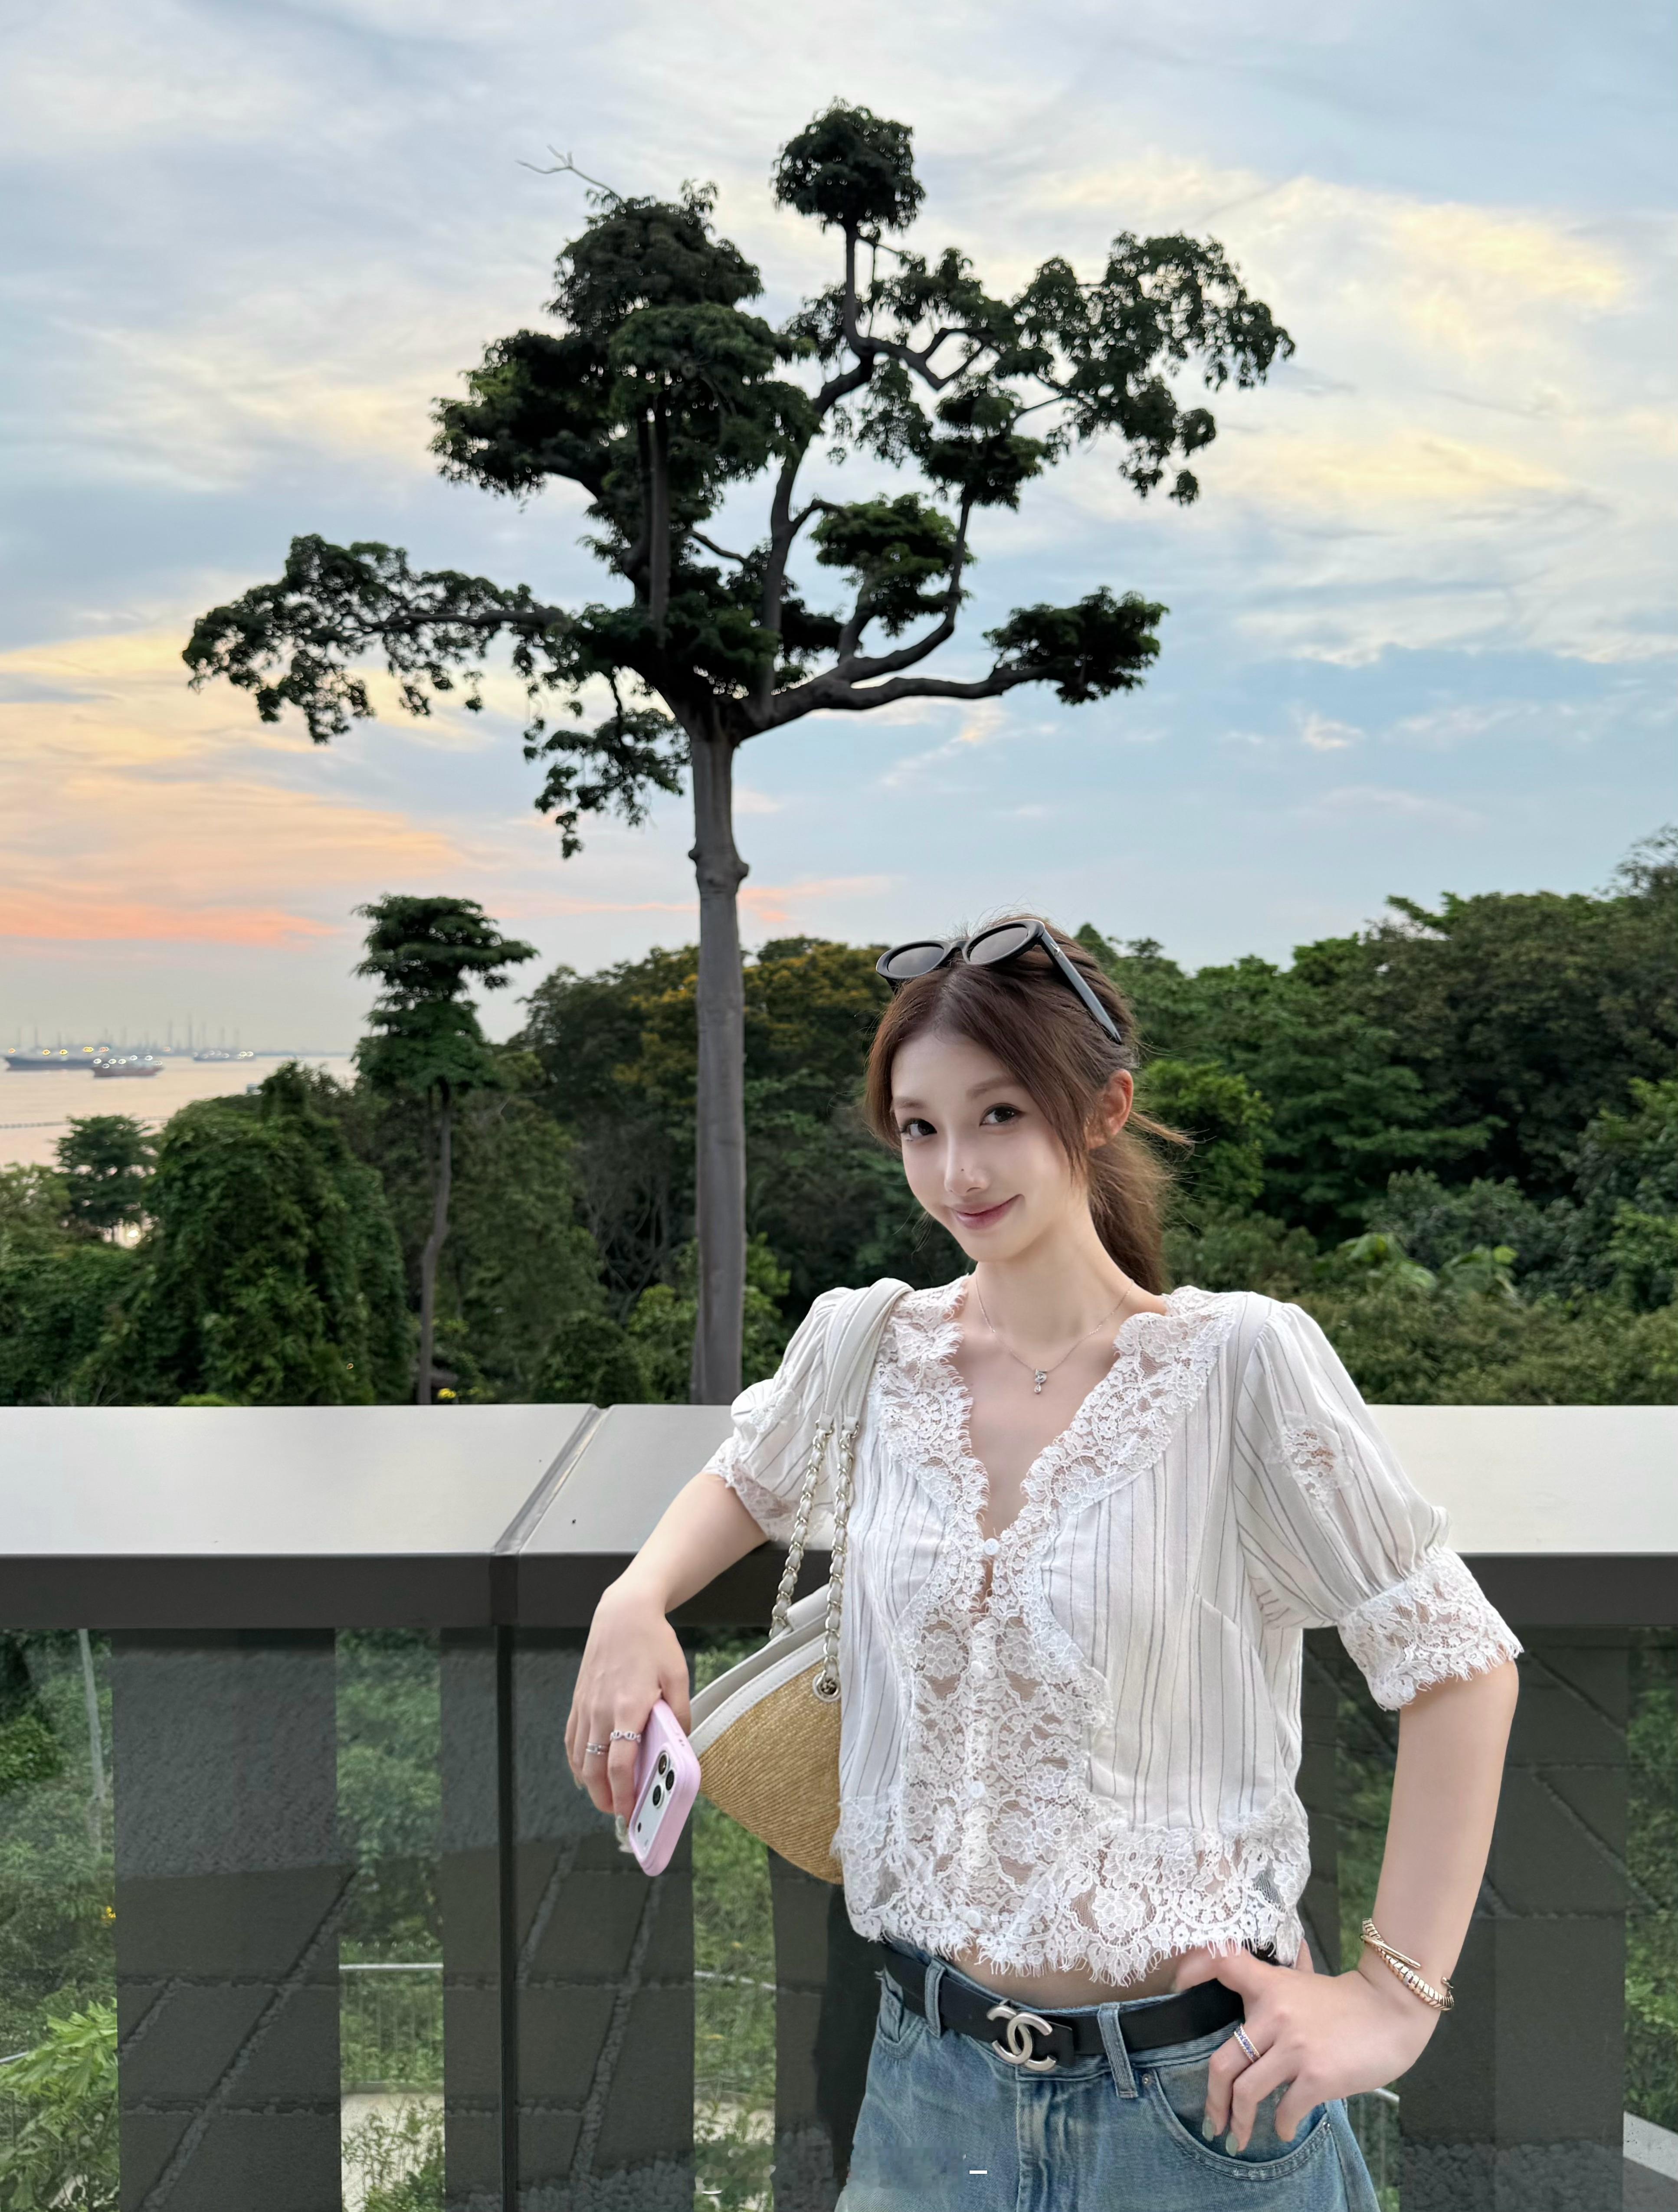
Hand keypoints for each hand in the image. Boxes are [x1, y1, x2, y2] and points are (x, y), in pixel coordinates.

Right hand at [564, 1577, 691, 1818]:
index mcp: (629, 1707)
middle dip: (605, 1798)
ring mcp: (585, 1706)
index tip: (632, 1811)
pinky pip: (571, 1740)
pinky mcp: (578, 1701)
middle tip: (620, 1812)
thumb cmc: (653, 1642)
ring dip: (591, 1784)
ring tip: (607, 1796)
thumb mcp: (679, 1676)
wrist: (623, 1613)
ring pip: (579, 1759)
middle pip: (594, 1769)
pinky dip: (577, 1762)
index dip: (625, 1793)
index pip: (621, 1764)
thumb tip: (679, 1744)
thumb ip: (680, 1714)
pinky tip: (587, 1772)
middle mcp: (601, 1710)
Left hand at [1172, 1938, 1439, 2150]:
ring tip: (1240, 2137)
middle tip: (1213, 2121)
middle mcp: (1275, 2013)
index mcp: (1270, 1985)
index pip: (1222, 1962)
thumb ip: (1275, 1984)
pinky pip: (1285, 2109)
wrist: (1390, 2012)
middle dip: (1213, 2100)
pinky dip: (1283, 2126)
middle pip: (1222, 2061)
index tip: (1176, 1990)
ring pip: (1247, 2092)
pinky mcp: (1316, 2075)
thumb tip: (1254, 1983)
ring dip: (1240, 2122)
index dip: (1192, 1970)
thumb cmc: (1345, 2002)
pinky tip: (1286, 2128)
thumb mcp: (1302, 1982)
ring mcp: (1295, 2046)